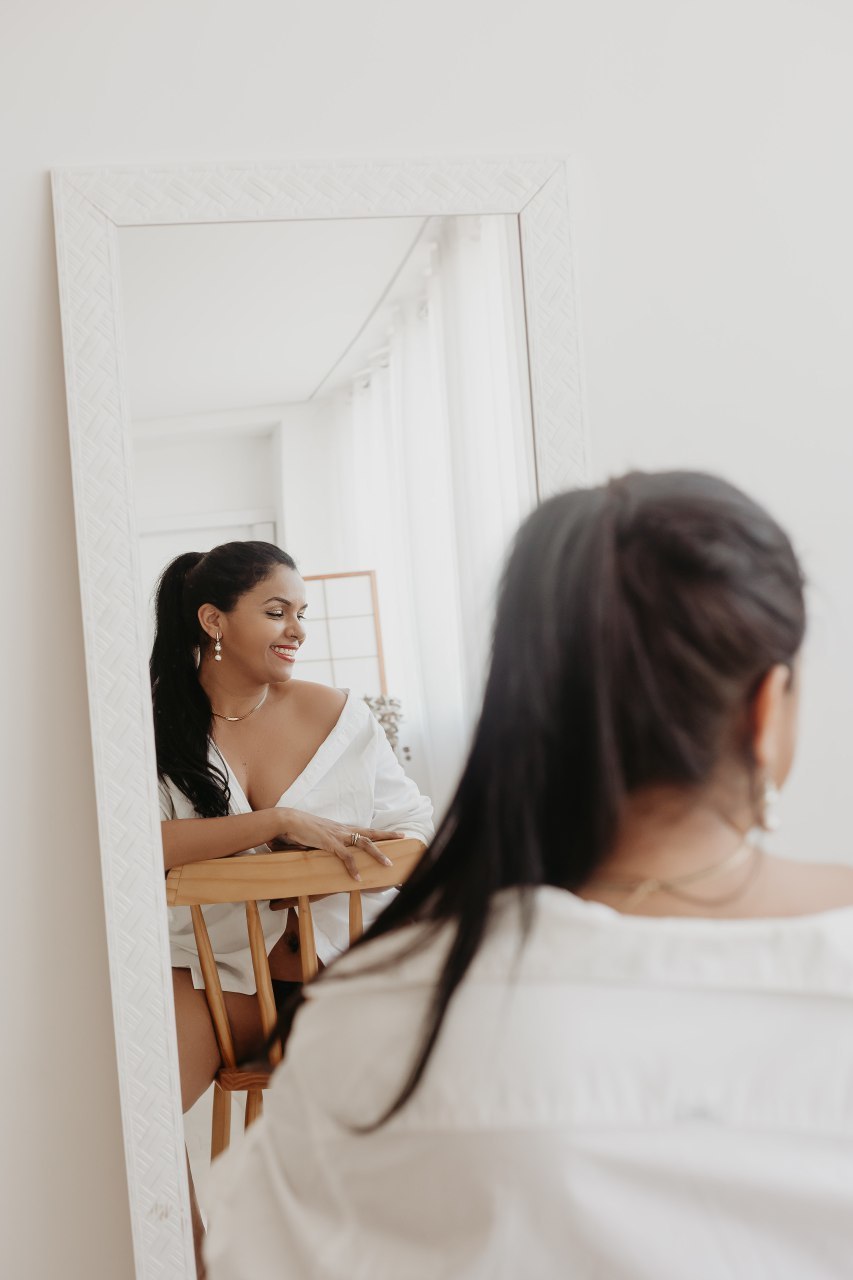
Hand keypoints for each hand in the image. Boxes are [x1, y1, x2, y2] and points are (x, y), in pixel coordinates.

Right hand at [272, 809, 403, 880]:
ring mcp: (336, 835)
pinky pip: (345, 856)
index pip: (364, 829)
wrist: (286, 820)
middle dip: (387, 835)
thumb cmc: (298, 828)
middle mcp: (342, 829)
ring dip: (377, 854)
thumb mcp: (315, 836)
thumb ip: (324, 843)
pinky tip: (358, 878)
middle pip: (370, 832)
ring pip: (363, 843)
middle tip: (403, 835)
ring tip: (388, 864)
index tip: (392, 833)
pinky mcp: (329, 842)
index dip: (378, 832)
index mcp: (340, 828)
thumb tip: (325, 850)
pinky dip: (353, 867)